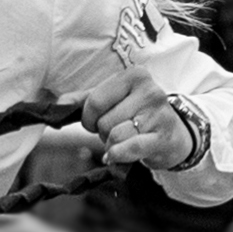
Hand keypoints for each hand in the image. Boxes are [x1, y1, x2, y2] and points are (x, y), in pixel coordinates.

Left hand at [81, 73, 205, 173]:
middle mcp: (149, 90)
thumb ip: (85, 99)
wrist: (172, 133)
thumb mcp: (113, 100)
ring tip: (124, 139)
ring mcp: (158, 114)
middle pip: (104, 121)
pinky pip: (130, 147)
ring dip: (112, 144)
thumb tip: (60, 104)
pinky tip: (115, 156)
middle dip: (103, 132)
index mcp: (134, 75)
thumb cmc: (137, 114)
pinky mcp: (162, 137)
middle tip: (117, 130)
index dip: (89, 117)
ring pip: (114, 136)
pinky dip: (118, 154)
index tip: (96, 121)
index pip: (95, 100)